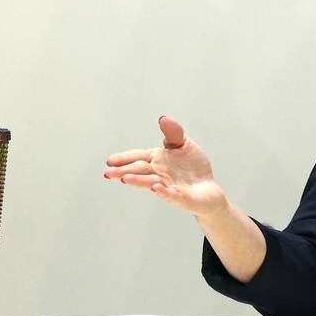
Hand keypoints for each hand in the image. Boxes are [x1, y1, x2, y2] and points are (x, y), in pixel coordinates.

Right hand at [104, 116, 226, 216]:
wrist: (207, 188)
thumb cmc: (192, 167)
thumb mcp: (183, 144)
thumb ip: (173, 133)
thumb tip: (163, 118)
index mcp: (157, 160)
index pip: (138, 157)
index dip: (124, 159)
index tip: (109, 161)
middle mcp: (159, 174)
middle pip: (140, 171)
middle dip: (124, 171)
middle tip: (108, 173)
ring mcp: (168, 186)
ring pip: (151, 182)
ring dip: (139, 181)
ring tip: (125, 179)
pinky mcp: (180, 197)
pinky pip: (172, 194)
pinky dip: (164, 192)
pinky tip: (156, 189)